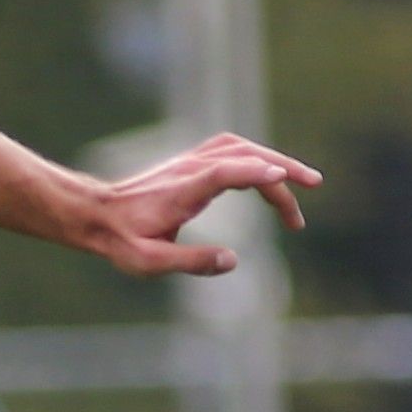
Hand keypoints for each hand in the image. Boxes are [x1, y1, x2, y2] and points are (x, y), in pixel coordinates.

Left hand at [73, 133, 320, 278]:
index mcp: (181, 191)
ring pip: (241, 149)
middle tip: (314, 185)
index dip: (251, 172)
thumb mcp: (150, 262)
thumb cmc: (121, 241)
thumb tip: (233, 261)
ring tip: (303, 186)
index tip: (282, 177)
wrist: (96, 214)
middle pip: (242, 155)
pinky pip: (232, 151)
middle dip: (282, 167)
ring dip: (274, 162)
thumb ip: (191, 261)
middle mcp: (189, 169)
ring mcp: (191, 161)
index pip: (221, 172)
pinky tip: (271, 178)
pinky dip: (258, 159)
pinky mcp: (192, 163)